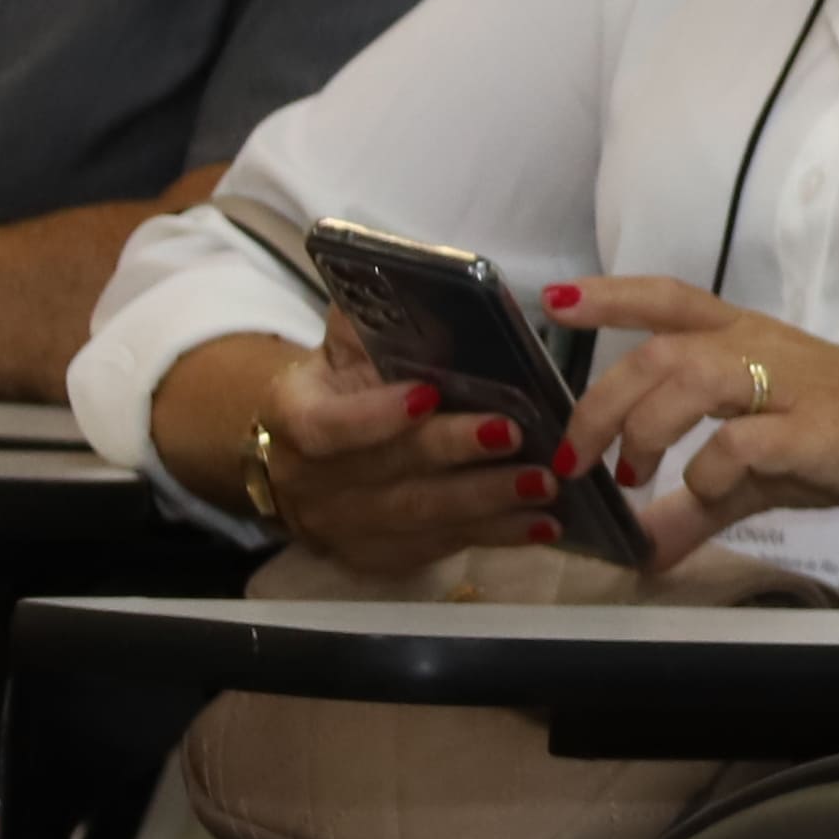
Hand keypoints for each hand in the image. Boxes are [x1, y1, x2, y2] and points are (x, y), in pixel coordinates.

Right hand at [225, 334, 552, 580]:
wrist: (306, 454)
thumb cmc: (341, 384)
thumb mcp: (340, 344)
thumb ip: (371, 317)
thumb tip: (421, 282)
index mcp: (293, 415)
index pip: (326, 426)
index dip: (374, 416)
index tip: (429, 392)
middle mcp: (312, 480)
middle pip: (387, 472)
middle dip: (453, 453)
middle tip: (513, 433)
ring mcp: (344, 526)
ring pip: (420, 518)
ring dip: (488, 501)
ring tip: (545, 482)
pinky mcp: (380, 556)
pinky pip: (442, 547)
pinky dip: (497, 536)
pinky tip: (543, 522)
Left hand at [548, 278, 838, 542]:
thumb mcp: (771, 473)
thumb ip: (702, 503)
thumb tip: (643, 550)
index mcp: (756, 342)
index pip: (672, 300)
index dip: (611, 295)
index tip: (556, 300)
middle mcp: (768, 350)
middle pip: (660, 350)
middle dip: (601, 401)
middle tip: (575, 459)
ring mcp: (796, 386)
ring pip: (692, 376)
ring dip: (644, 428)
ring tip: (629, 477)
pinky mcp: (822, 430)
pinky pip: (741, 443)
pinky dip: (707, 473)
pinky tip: (705, 497)